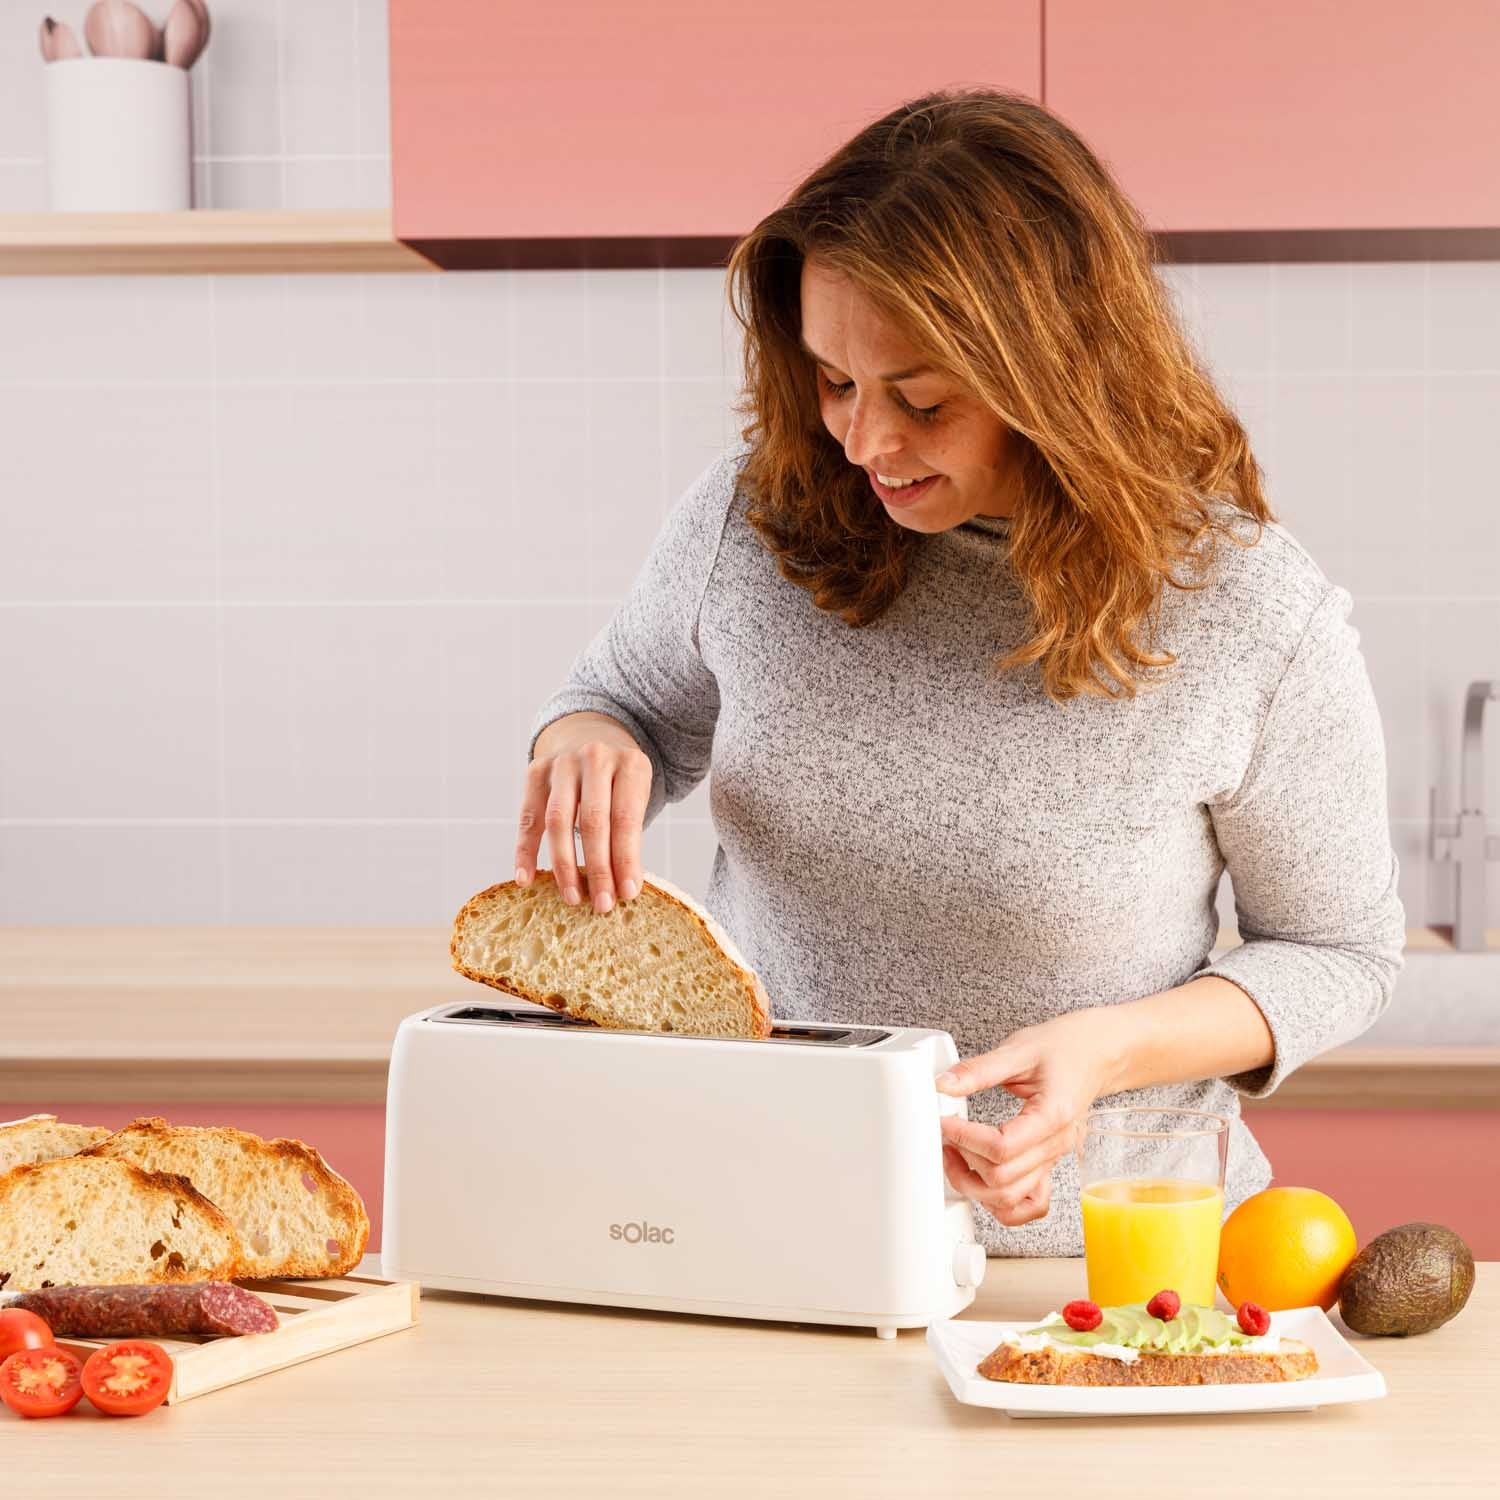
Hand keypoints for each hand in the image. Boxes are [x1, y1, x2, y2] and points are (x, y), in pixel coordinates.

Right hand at [515, 712, 652, 913]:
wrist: (590, 734)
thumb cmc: (618, 780)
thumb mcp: (635, 794)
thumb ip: (629, 834)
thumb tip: (625, 887)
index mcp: (630, 764)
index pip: (626, 819)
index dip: (626, 859)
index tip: (628, 894)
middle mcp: (595, 757)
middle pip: (594, 821)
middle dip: (598, 868)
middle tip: (601, 905)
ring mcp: (562, 763)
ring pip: (558, 820)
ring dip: (564, 865)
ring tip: (571, 897)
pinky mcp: (535, 771)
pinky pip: (528, 816)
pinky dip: (525, 849)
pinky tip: (525, 879)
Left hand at [935, 1009, 1124, 1226]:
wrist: (1095, 1053)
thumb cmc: (1064, 1048)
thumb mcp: (1018, 1049)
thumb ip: (979, 1070)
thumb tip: (943, 1084)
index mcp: (1051, 1116)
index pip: (1002, 1147)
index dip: (965, 1137)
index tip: (945, 1121)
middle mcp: (1056, 1145)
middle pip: (1003, 1179)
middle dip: (964, 1159)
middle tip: (946, 1133)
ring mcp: (1053, 1159)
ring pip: (1011, 1199)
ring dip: (976, 1185)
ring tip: (956, 1155)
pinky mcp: (1047, 1162)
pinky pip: (1029, 1204)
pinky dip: (1002, 1202)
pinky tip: (981, 1178)